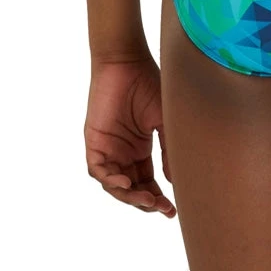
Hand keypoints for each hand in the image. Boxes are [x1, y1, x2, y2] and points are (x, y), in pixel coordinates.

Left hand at [84, 54, 176, 215]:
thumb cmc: (148, 84)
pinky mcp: (94, 142)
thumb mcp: (164, 120)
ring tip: (147, 200)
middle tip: (161, 208)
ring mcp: (108, 149)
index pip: (148, 181)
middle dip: (146, 202)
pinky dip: (111, 181)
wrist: (127, 61)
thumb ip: (168, 150)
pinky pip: (99, 171)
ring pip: (115, 185)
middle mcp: (123, 152)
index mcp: (140, 148)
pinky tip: (127, 184)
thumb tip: (175, 180)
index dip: (158, 197)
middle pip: (133, 188)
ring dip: (130, 196)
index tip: (172, 209)